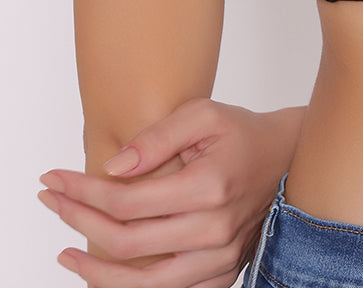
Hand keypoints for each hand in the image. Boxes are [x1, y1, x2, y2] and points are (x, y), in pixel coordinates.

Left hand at [38, 97, 305, 287]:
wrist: (287, 158)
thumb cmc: (243, 133)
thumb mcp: (203, 114)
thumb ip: (158, 137)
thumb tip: (114, 166)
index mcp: (209, 187)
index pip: (127, 202)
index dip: (83, 193)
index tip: (56, 180)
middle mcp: (215, 231)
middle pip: (127, 244)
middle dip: (79, 223)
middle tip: (53, 203)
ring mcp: (220, 259)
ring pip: (143, 285)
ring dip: (96, 272)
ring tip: (67, 254)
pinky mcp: (223, 274)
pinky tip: (109, 276)